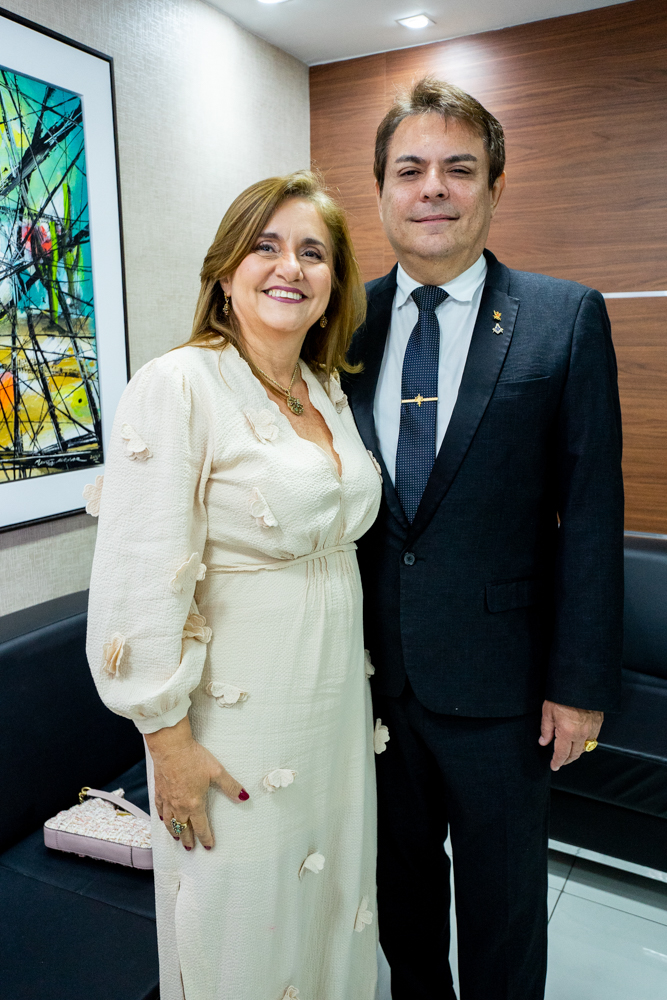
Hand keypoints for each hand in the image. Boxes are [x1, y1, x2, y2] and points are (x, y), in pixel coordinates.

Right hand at [145, 715, 247, 850]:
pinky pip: (159, 809)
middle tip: (190, 848)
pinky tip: (163, 818)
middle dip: (188, 839)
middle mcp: (179, 806)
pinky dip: (162, 817)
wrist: (171, 747)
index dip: (205, 838)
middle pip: (183, 828)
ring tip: (177, 838)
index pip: (201, 827)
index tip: (208, 846)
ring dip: (174, 831)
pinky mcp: (159, 791)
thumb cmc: (194, 758)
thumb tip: (244, 797)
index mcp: (194, 804)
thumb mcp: (217, 772)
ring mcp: (167, 799)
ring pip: (169, 822)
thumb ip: (230, 786)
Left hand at [539, 700, 602, 770]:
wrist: (581, 682)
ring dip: (577, 753)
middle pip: (575, 754)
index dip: (557, 762)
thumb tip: (543, 741)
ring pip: (585, 748)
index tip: (554, 766)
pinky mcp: (598, 724)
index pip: (562, 754)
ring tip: (569, 753)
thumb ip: (546, 729)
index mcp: (567, 732)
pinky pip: (593, 739)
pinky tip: (580, 741)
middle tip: (560, 762)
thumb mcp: (548, 711)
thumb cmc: (562, 695)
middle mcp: (581, 734)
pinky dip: (586, 744)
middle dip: (567, 760)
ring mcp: (592, 729)